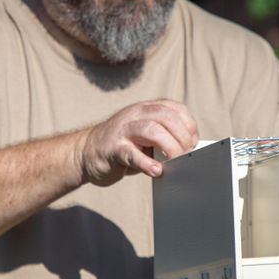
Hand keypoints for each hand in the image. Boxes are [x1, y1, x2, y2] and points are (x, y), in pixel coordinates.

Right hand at [76, 99, 198, 186]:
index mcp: (145, 109)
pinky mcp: (112, 149)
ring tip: (176, 161)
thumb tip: (189, 152)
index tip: (193, 142)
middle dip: (181, 135)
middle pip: (165, 116)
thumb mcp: (144, 137)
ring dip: (169, 146)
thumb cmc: (122, 147)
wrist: (84, 153)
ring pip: (151, 130)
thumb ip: (163, 139)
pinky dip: (146, 163)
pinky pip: (131, 154)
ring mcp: (122, 131)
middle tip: (187, 154)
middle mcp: (134, 115)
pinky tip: (156, 170)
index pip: (173, 107)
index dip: (188, 124)